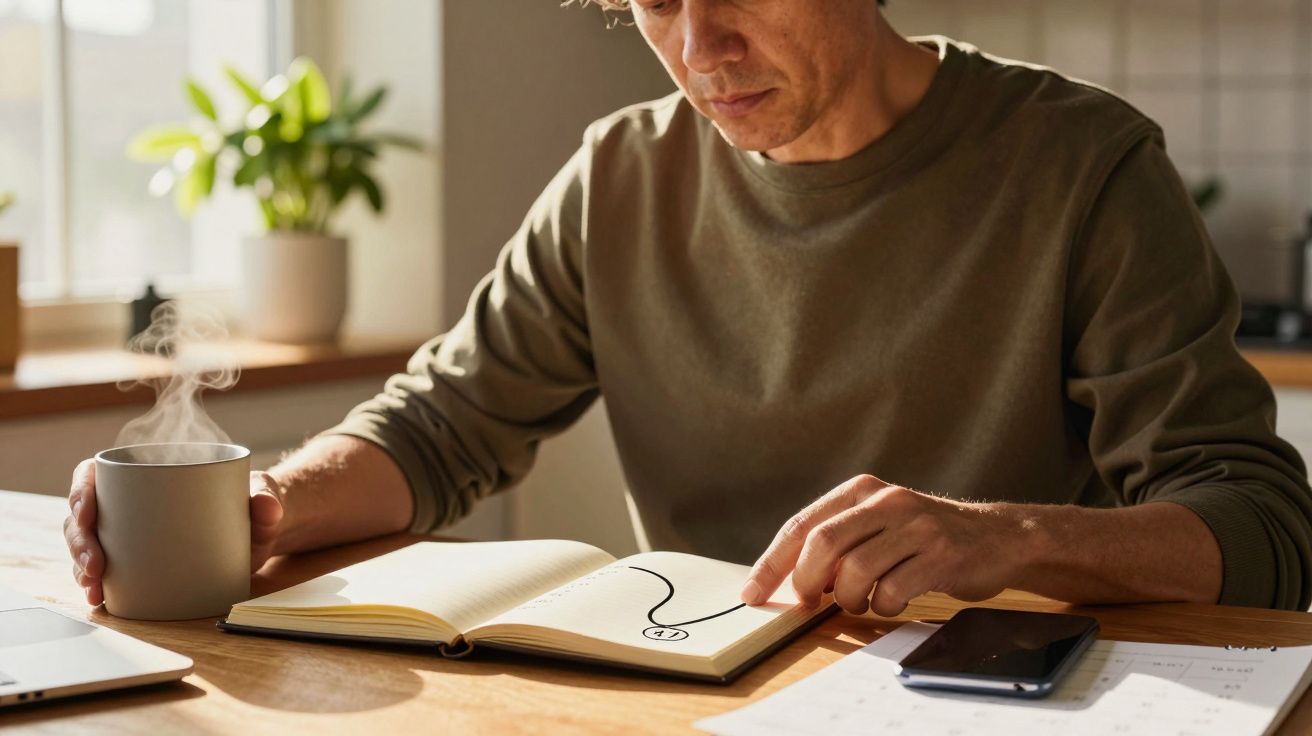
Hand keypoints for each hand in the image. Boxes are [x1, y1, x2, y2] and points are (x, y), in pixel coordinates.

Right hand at [64, 459, 285, 605]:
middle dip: (80, 541)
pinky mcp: (137, 561)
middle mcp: (129, 503)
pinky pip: (105, 570)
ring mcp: (129, 534)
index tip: (86, 513)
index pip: (97, 474)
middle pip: (84, 515)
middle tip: (96, 566)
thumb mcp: (259, 496)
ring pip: (87, 544)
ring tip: (95, 587)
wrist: (257, 533)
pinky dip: (97, 584)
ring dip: (80, 567)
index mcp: (147, 473)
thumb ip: (266, 498)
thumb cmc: (250, 503)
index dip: (81, 491)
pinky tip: (99, 598)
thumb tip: (268, 507)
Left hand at [740, 475, 1032, 616]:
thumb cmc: (927, 537)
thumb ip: (839, 541)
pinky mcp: (941, 554)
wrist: (998, 537)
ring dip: (849, 599)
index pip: (802, 525)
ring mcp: (916, 526)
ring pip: (856, 570)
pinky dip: (883, 607)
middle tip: (811, 602)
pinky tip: (892, 602)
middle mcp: (887, 501)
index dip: (772, 562)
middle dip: (806, 581)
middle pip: (823, 543)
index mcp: (862, 490)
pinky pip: (893, 590)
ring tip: (861, 602)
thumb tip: (790, 577)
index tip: (752, 593)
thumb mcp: (880, 524)